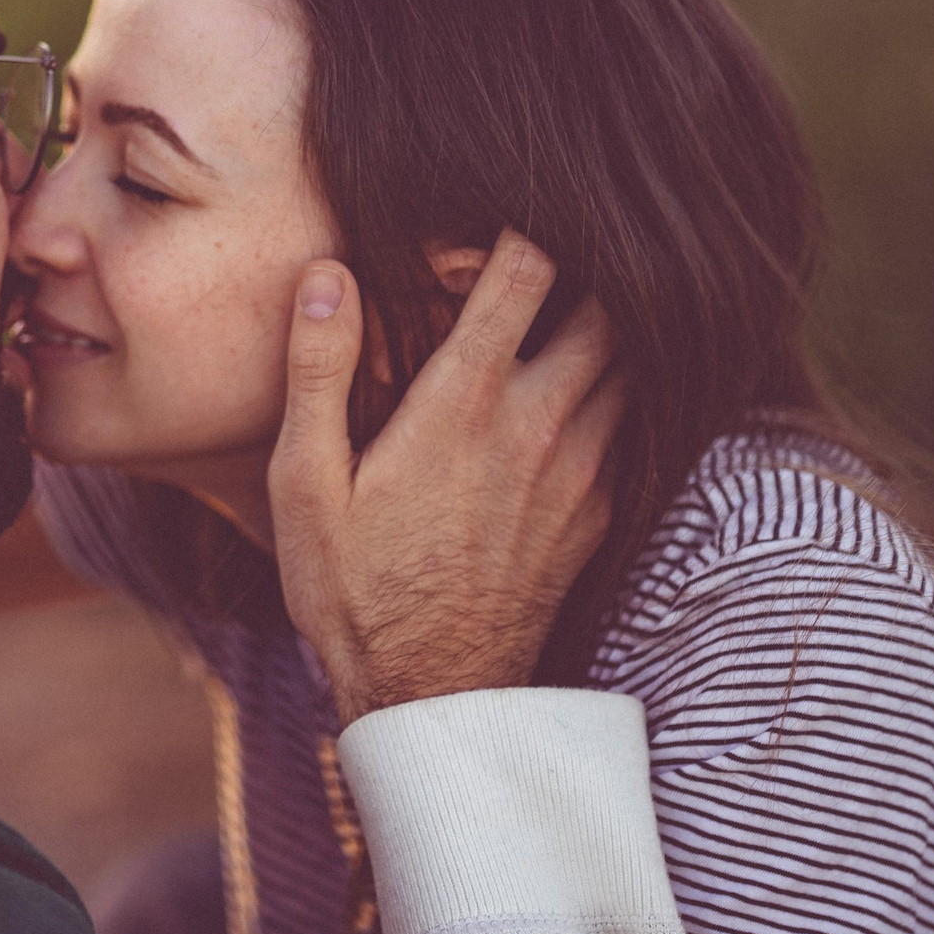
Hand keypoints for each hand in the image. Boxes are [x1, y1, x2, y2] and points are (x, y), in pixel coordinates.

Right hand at [267, 231, 624, 722]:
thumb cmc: (352, 589)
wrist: (428, 698)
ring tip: (551, 332)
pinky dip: (607, 401)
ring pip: (629, 365)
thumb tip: (327, 275)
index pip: (527, 272)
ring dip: (601, 336)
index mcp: (465, 403)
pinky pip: (627, 430)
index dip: (510, 235)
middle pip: (604, 307)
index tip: (475, 242)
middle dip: (576, 275)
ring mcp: (579, 473)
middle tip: (525, 280)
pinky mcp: (597, 515)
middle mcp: (538, 426)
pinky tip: (558, 413)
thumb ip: (318, 370)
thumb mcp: (304, 482)